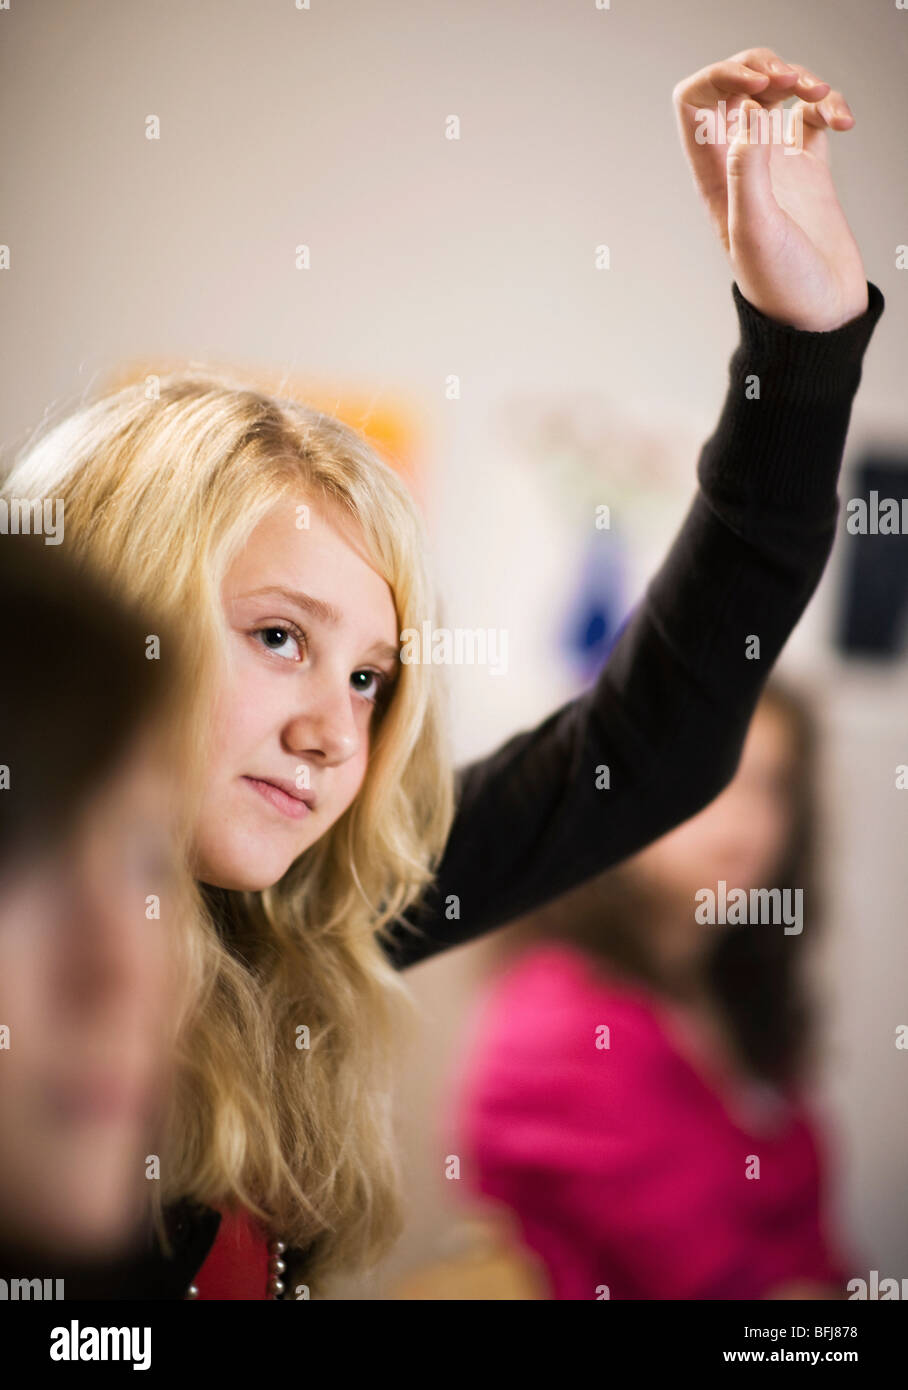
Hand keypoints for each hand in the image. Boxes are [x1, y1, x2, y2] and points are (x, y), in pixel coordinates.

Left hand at [673, 47, 868, 330]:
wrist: (820, 317)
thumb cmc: (782, 287)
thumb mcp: (757, 232)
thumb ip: (748, 172)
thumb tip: (747, 115)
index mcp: (713, 177)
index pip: (695, 105)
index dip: (720, 78)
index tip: (758, 85)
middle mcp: (739, 166)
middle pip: (735, 88)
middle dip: (764, 68)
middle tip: (791, 80)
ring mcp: (774, 166)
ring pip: (776, 96)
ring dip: (801, 79)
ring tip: (823, 96)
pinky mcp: (809, 170)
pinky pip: (812, 117)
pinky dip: (828, 106)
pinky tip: (844, 121)